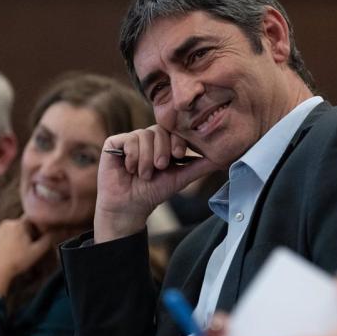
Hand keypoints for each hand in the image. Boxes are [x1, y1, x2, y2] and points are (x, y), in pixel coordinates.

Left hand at [0, 216, 52, 294]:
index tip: (37, 235)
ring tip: (14, 252)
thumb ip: (47, 240)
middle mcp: (5, 223)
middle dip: (24, 233)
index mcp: (18, 224)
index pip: (31, 219)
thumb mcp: (37, 252)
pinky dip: (0, 243)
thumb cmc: (17, 261)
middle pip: (18, 225)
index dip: (36, 226)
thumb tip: (53, 232)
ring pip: (7, 231)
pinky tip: (3, 254)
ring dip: (11, 238)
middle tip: (27, 247)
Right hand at [94, 125, 220, 241]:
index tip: (179, 155)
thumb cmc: (154, 191)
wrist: (131, 206)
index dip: (177, 140)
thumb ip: (200, 166)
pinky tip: (130, 169)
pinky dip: (132, 157)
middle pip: (159, 130)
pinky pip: (127, 140)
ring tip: (144, 174)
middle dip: (162, 151)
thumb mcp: (181, 177)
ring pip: (143, 136)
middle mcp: (147, 138)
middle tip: (160, 168)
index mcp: (164, 142)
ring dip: (146, 159)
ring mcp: (130, 139)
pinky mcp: (113, 143)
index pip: (174, 130)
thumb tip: (222, 158)